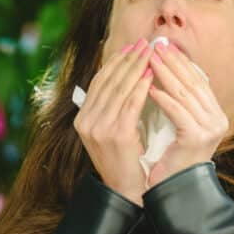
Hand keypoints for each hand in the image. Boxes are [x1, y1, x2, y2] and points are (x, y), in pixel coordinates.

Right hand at [73, 38, 153, 205]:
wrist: (125, 191)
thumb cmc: (123, 160)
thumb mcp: (110, 132)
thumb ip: (111, 108)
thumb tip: (124, 78)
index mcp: (83, 119)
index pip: (99, 82)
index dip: (115, 63)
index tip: (130, 47)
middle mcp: (86, 121)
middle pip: (109, 82)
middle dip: (128, 60)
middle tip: (144, 43)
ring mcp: (99, 128)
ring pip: (119, 89)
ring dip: (136, 68)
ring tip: (150, 53)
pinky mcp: (116, 134)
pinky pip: (130, 104)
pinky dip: (141, 87)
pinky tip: (151, 74)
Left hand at [145, 42, 228, 187]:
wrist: (174, 190)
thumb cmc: (172, 158)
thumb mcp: (179, 125)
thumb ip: (179, 100)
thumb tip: (166, 66)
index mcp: (215, 113)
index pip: (197, 80)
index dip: (181, 61)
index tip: (164, 45)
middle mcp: (217, 119)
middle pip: (192, 83)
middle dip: (172, 62)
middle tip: (155, 46)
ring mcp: (210, 129)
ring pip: (185, 94)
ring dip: (165, 74)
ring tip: (149, 60)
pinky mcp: (198, 138)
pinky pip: (178, 112)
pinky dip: (163, 98)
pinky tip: (150, 88)